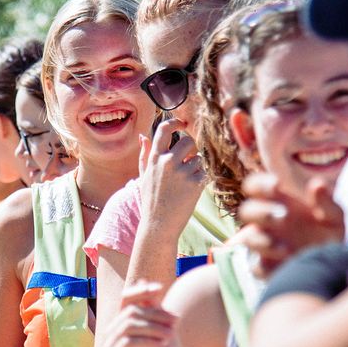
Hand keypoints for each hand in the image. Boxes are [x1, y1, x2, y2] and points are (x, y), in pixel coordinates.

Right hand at [99, 281, 179, 346]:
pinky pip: (128, 342)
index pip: (125, 299)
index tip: (160, 288)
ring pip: (129, 324)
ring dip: (154, 327)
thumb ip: (152, 306)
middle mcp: (112, 333)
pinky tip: (163, 343)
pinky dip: (148, 340)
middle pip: (130, 311)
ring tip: (172, 334)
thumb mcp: (162, 326)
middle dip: (156, 314)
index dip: (140, 290)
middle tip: (176, 321)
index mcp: (123, 322)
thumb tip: (143, 279)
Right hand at [137, 119, 204, 238]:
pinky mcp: (195, 183)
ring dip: (195, 167)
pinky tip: (189, 191)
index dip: (175, 123)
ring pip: (198, 158)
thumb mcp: (144, 175)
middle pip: (188, 141)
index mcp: (155, 158)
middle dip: (191, 149)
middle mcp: (168, 162)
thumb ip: (145, 154)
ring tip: (184, 183)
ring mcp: (183, 172)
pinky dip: (200, 180)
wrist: (159, 224)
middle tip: (188, 161)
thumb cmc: (151, 199)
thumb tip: (143, 135)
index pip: (164, 129)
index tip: (182, 124)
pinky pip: (204, 172)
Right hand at [236, 172, 343, 273]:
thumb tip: (317, 185)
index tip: (277, 185)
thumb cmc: (329, 234)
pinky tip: (287, 262)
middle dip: (261, 211)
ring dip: (262, 240)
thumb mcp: (334, 216)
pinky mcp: (268, 267)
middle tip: (283, 214)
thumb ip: (326, 202)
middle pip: (246, 211)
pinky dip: (267, 266)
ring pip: (248, 239)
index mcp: (278, 203)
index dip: (260, 184)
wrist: (336, 265)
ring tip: (285, 247)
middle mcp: (268, 222)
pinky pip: (257, 267)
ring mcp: (266, 245)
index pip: (255, 186)